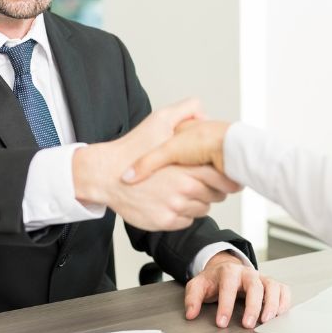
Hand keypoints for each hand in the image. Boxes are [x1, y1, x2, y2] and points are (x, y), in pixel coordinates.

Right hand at [73, 99, 240, 230]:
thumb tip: (206, 114)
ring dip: (196, 201)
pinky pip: (186, 221)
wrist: (105, 174)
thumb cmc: (132, 148)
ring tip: (181, 190)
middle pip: (216, 196)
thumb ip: (186, 110)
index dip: (226, 178)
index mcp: (187, 167)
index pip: (223, 180)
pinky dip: (182, 213)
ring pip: (202, 209)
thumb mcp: (159, 120)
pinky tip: (170, 200)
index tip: (225, 176)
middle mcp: (184, 190)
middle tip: (198, 181)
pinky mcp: (165, 222)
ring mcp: (175, 208)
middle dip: (211, 189)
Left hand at [187, 252, 290, 328]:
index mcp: (228, 271)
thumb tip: (191, 314)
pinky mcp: (271, 284)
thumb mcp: (198, 286)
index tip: (222, 322)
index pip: (228, 287)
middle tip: (247, 325)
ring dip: (271, 304)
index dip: (225, 305)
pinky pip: (283, 290)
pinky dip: (284, 302)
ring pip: (272, 286)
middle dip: (252, 306)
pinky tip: (278, 315)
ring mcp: (261, 277)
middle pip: (254, 286)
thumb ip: (192, 298)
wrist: (225, 269)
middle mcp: (247, 273)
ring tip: (266, 321)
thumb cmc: (213, 281)